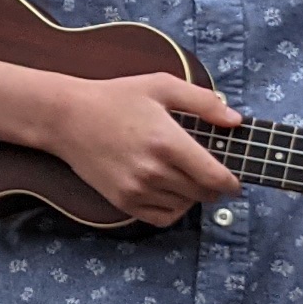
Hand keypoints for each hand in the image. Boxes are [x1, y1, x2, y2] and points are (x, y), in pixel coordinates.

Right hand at [42, 73, 243, 226]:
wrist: (67, 117)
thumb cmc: (115, 98)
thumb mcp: (162, 86)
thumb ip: (203, 102)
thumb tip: (235, 121)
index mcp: (167, 141)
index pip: (215, 177)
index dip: (232, 183)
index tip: (235, 181)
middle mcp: (153, 170)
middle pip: (203, 194)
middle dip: (213, 186)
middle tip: (209, 173)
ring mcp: (137, 189)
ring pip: (184, 206)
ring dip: (192, 195)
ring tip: (184, 177)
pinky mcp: (123, 201)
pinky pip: (162, 218)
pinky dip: (173, 209)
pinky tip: (169, 192)